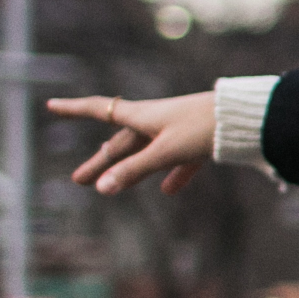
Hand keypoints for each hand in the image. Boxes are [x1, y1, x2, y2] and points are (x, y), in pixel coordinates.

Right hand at [50, 92, 218, 197]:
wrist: (246, 118)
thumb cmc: (203, 127)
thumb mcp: (165, 151)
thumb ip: (134, 169)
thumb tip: (101, 188)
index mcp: (142, 115)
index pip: (100, 110)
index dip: (75, 109)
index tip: (52, 106)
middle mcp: (156, 121)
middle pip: (121, 143)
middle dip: (100, 161)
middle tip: (78, 180)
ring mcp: (176, 131)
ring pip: (145, 152)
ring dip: (127, 170)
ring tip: (110, 185)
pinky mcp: (197, 141)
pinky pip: (178, 160)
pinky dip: (171, 175)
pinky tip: (168, 191)